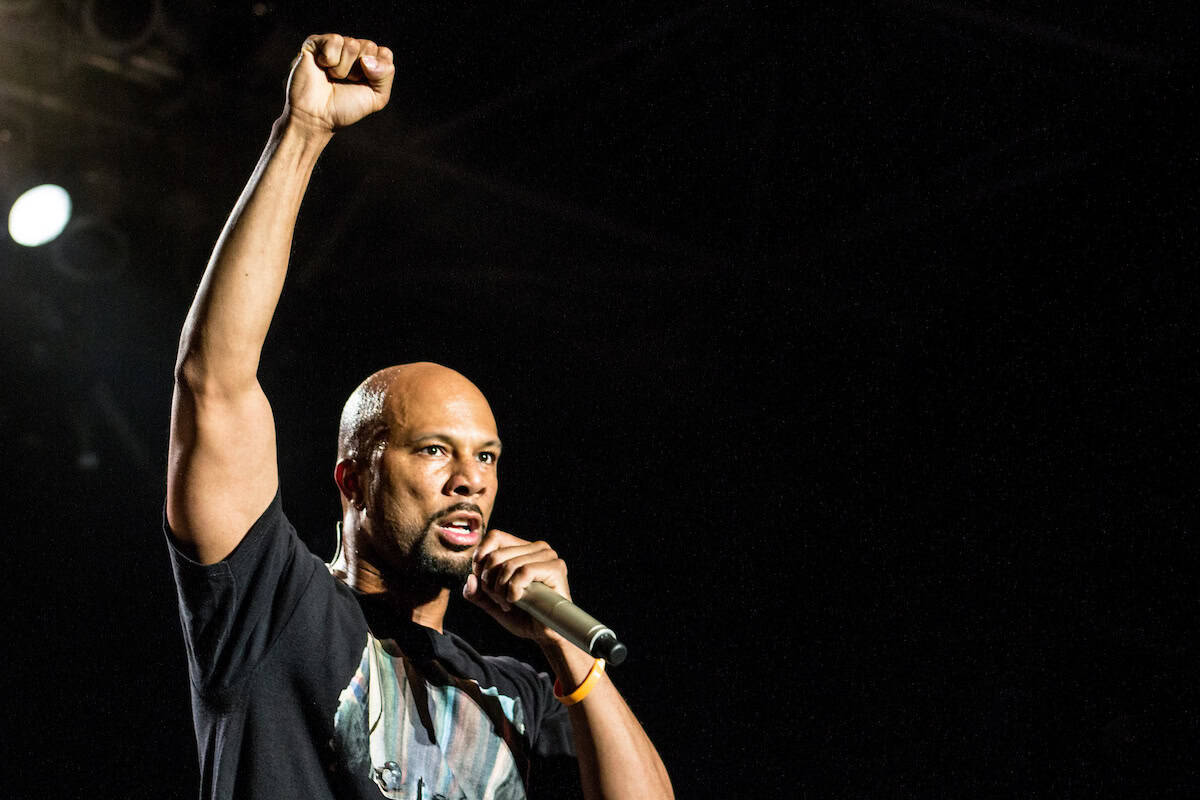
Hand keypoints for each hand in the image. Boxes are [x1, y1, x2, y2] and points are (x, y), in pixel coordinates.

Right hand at [284, 34, 393, 133]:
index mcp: (368, 62)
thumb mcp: (376, 98)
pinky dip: (329, 60)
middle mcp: (352, 51)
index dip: (377, 72)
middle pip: (369, 46)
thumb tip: (367, 59)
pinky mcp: (316, 42)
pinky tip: (321, 67)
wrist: (316, 116)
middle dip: (359, 71)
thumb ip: (385, 75)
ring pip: (352, 44)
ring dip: (343, 68)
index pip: (384, 53)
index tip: (362, 85)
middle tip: (345, 81)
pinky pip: (334, 41)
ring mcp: (334, 46)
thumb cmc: (344, 108)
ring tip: (332, 77)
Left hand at [464, 529, 570, 643]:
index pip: (494, 537)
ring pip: (508, 565)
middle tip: (500, 600)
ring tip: (510, 604)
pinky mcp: (556, 568)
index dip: (481, 559)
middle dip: (490, 583)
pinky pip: (523, 572)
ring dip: (502, 591)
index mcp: (522, 548)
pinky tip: (518, 601)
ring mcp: (548, 556)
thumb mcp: (492, 603)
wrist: (545, 634)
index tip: (484, 582)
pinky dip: (514, 590)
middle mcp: (536, 548)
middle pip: (496, 555)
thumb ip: (477, 592)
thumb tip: (471, 578)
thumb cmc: (523, 616)